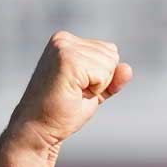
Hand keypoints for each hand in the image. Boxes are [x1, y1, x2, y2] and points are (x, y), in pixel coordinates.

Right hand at [4, 31, 132, 154]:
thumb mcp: (94, 90)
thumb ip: (112, 78)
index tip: (78, 87)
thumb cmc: (64, 110)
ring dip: (97, 86)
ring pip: (110, 64)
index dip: (102, 77)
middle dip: (101, 80)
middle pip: (112, 55)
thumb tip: (128, 68)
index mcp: (66, 41)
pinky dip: (95, 90)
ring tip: (73, 93)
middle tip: (75, 92)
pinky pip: (104, 74)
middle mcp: (63, 39)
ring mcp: (63, 48)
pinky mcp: (67, 60)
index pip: (110, 51)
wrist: (39, 127)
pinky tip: (73, 94)